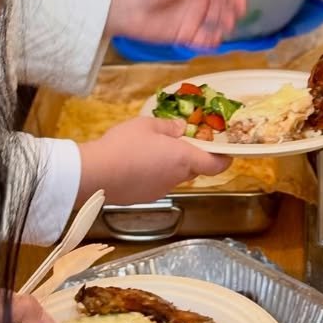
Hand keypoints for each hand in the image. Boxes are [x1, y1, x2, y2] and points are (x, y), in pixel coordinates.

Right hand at [77, 115, 230, 203]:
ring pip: (174, 177)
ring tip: (152, 151)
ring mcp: (160, 190)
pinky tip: (137, 165)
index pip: (215, 165)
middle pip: (193, 170)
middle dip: (191, 158)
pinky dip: (154, 174)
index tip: (226, 153)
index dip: (224, 160)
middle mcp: (176, 178)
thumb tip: (180, 129)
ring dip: (170, 166)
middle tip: (180, 143)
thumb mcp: (147, 125)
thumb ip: (168, 127)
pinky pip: (157, 184)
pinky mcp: (144, 198)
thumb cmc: (124, 145)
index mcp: (183, 158)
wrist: (95, 175)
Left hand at [108, 0, 265, 47]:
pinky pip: (205, 38)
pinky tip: (215, 40)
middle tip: (240, 7)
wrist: (124, 8)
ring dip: (227, 20)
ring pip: (220, 18)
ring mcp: (194, 14)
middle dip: (238, 1)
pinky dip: (213, 40)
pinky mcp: (186, 33)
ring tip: (226, 23)